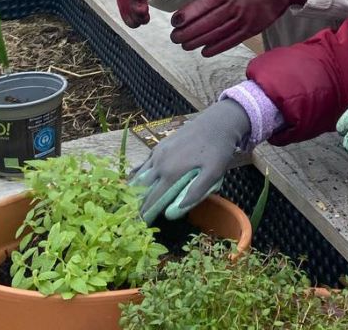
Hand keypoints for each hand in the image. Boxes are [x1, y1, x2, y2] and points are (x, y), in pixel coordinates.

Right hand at [130, 99, 250, 222]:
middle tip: (131, 218)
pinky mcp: (161, 145)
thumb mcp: (214, 172)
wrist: (217, 122)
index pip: (152, 198)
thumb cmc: (218, 149)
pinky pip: (146, 162)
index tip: (139, 225)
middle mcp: (160, 162)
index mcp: (171, 172)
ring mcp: (159, 152)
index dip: (144, 213)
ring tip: (129, 203)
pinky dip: (139, 173)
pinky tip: (136, 180)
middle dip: (136, 203)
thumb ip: (196, 192)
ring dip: (134, 189)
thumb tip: (174, 211)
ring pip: (141, 174)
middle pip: (142, 188)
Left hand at [170, 0, 306, 56]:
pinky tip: (205, 51)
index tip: (175, 21)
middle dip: (189, 32)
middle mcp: (236, 8)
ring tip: (185, 45)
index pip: (204, 5)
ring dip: (199, 41)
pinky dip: (218, 47)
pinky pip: (232, 40)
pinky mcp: (252, 29)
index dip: (188, 15)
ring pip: (218, 34)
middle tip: (174, 37)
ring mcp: (245, 20)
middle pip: (208, 23)